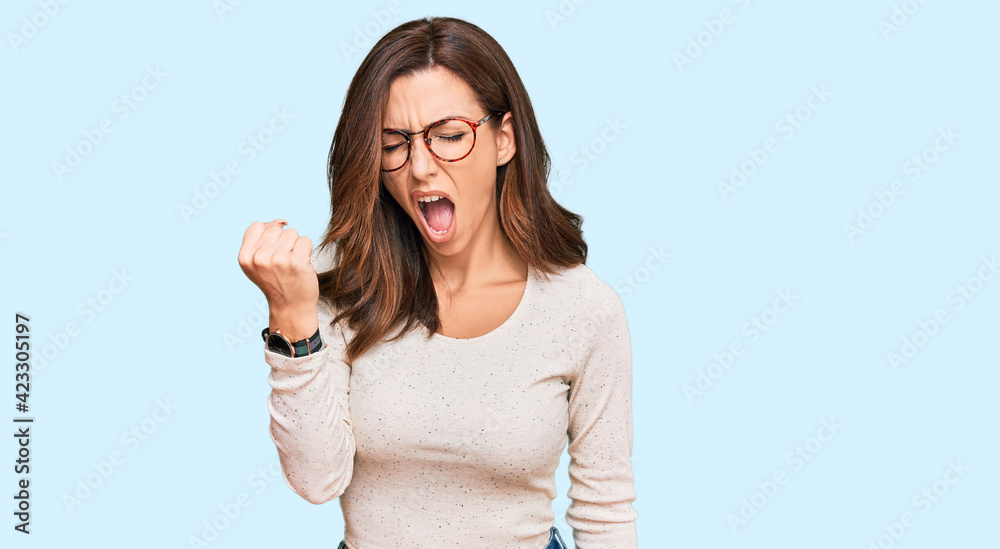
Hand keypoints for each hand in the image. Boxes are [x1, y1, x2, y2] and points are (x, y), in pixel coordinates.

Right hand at [238, 220, 319, 337]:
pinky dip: (306, 251)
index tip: (272, 250)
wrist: (291, 306)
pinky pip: (305, 241)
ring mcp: (278, 260)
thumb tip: (280, 221)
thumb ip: (262, 238)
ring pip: (292, 233)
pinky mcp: (297, 262)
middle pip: (277, 229)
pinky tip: (301, 265)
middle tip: (283, 262)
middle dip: (283, 242)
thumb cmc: (276, 281)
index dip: (268, 234)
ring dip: (295, 246)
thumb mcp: (258, 261)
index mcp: (245, 257)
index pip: (257, 226)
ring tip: (291, 264)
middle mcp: (259, 258)